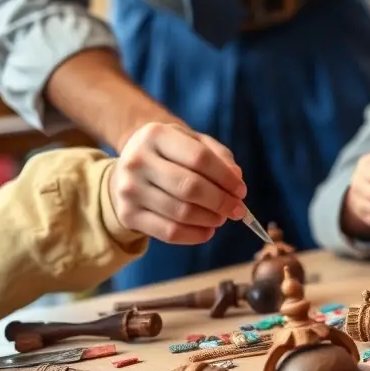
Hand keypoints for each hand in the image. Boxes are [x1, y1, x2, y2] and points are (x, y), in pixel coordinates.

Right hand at [109, 122, 246, 243]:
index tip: (241, 191)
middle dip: (221, 202)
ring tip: (222, 218)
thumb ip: (218, 156)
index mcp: (156, 135)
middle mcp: (137, 161)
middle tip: (238, 210)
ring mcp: (129, 190)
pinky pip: (168, 232)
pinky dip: (194, 235)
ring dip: (210, 219)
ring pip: (181, 212)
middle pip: (190, 187)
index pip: (200, 158)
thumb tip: (236, 177)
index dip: (226, 178)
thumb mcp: (192, 142)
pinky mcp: (127, 215)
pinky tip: (207, 231)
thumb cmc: (169, 154)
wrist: (128, 168)